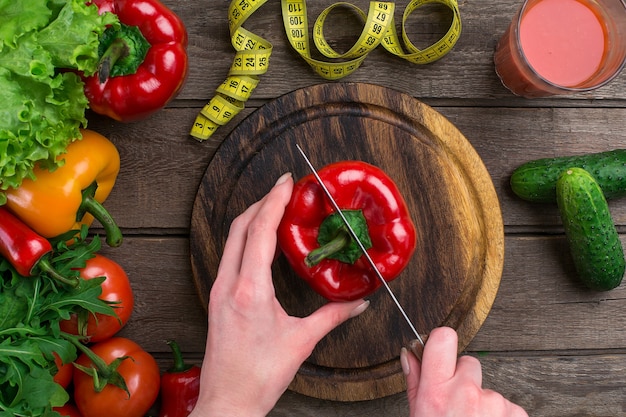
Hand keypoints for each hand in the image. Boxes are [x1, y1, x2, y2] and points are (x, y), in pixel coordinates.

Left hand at [190, 173, 369, 416]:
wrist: (228, 402)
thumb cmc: (258, 376)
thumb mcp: (301, 341)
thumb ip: (332, 317)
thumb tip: (357, 303)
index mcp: (249, 289)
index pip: (259, 231)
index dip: (274, 201)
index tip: (287, 183)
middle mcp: (228, 284)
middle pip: (240, 227)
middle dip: (262, 202)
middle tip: (284, 190)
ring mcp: (218, 291)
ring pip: (231, 240)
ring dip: (252, 219)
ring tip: (274, 208)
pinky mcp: (217, 299)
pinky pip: (230, 256)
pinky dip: (245, 239)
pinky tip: (261, 242)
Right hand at [401, 327, 527, 416]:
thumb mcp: (418, 416)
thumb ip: (415, 383)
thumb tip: (409, 355)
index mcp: (436, 391)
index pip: (443, 338)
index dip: (441, 344)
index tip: (440, 354)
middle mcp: (466, 392)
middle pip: (469, 364)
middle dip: (464, 380)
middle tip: (458, 407)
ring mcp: (494, 404)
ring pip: (489, 390)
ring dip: (484, 405)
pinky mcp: (516, 415)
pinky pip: (508, 407)